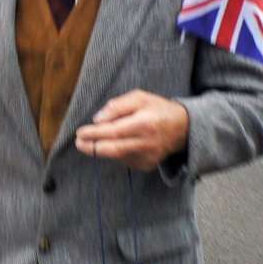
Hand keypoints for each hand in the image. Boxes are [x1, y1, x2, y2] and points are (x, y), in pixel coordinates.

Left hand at [73, 90, 189, 170]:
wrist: (183, 129)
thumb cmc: (158, 109)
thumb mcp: (140, 98)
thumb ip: (118, 106)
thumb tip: (97, 119)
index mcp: (145, 123)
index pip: (114, 131)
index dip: (95, 134)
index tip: (80, 133)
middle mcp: (146, 143)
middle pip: (112, 149)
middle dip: (92, 147)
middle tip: (79, 143)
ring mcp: (147, 157)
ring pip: (116, 156)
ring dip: (103, 148)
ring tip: (98, 138)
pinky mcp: (146, 165)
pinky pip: (124, 160)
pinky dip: (117, 152)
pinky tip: (121, 143)